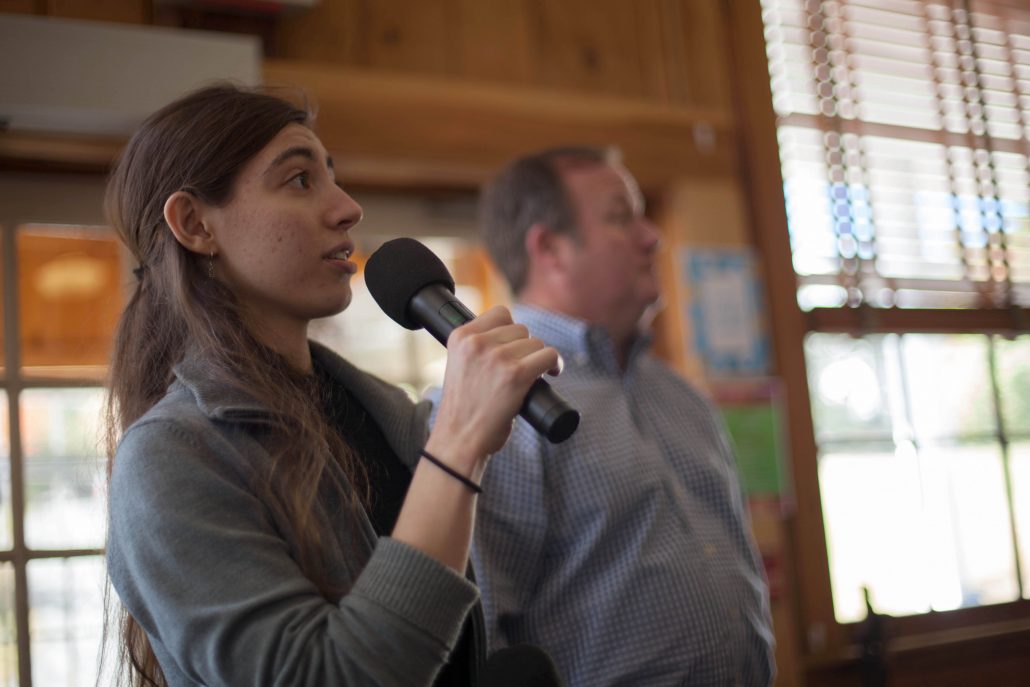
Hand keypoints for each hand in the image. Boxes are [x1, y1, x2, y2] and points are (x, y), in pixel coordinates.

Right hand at [428, 306, 559, 473]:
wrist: (459, 440)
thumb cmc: (462, 411)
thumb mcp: (460, 367)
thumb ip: (478, 349)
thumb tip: (512, 338)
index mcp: (460, 337)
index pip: (500, 314)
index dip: (511, 331)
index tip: (513, 347)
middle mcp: (477, 343)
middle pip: (520, 329)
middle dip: (524, 348)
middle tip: (522, 368)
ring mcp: (497, 357)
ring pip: (536, 343)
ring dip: (538, 358)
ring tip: (533, 374)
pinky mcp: (516, 374)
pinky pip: (549, 356)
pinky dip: (554, 364)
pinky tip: (552, 373)